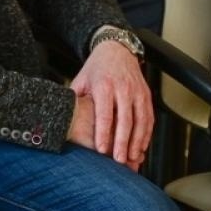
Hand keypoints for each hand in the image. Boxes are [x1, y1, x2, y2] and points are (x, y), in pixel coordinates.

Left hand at [70, 40, 152, 170]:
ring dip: (137, 141)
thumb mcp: (80, 80)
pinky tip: (141, 147)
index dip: (104, 133)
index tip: (102, 149)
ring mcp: (137, 92)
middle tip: (119, 160)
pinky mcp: (146, 95)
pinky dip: (146, 134)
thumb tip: (61, 119)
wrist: (116, 50)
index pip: (105, 113)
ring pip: (140, 121)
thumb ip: (75, 99)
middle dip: (122, 142)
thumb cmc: (95, 69)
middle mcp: (123, 89)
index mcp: (104, 85)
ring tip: (132, 158)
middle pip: (125, 120)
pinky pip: (149, 118)